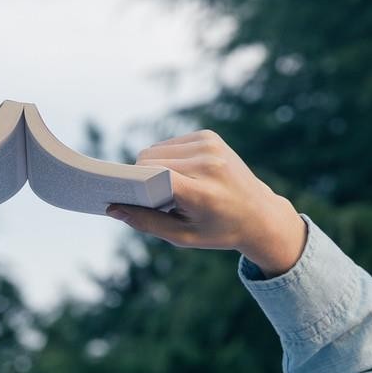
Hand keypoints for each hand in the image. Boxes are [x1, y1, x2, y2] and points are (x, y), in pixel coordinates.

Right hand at [104, 129, 307, 275]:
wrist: (260, 215)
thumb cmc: (218, 230)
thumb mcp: (182, 236)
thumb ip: (145, 222)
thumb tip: (111, 209)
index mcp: (201, 191)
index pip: (152, 175)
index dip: (133, 183)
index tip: (120, 192)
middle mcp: (207, 163)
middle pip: (147, 160)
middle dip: (143, 178)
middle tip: (159, 199)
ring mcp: (210, 145)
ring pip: (155, 150)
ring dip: (155, 167)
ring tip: (174, 188)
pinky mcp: (209, 136)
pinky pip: (169, 143)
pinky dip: (168, 158)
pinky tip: (183, 174)